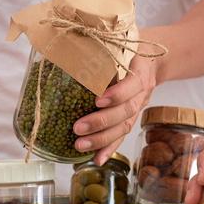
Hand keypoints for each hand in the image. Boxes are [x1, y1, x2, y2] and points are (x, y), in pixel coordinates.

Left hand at [72, 45, 158, 164]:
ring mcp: (138, 107)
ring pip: (123, 127)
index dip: (116, 95)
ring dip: (102, 140)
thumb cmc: (126, 50)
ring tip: (80, 146)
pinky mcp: (131, 119)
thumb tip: (53, 52)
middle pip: (125, 111)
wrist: (150, 61)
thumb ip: (94, 50)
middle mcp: (141, 92)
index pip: (131, 85)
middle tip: (77, 128)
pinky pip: (122, 136)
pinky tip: (97, 159)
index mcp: (139, 71)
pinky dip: (109, 149)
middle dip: (101, 122)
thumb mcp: (116, 44)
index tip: (97, 99)